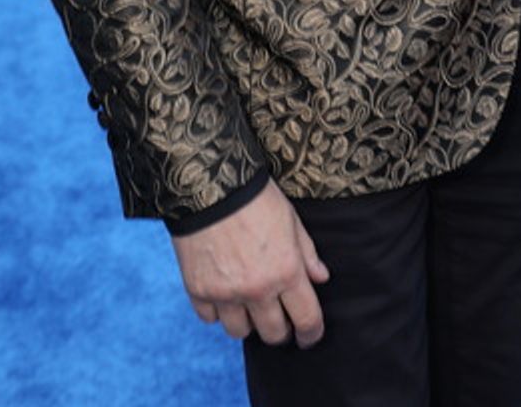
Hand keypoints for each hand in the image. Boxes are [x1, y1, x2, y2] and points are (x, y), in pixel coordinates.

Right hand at [171, 180, 329, 345]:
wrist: (211, 184)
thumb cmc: (256, 198)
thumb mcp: (291, 220)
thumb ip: (307, 254)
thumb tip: (321, 278)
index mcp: (286, 271)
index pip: (306, 320)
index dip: (311, 333)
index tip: (309, 336)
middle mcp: (257, 289)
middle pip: (273, 334)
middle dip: (280, 329)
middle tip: (278, 317)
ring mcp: (226, 293)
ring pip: (240, 332)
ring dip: (247, 322)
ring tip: (248, 303)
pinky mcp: (199, 290)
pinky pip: (210, 318)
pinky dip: (217, 310)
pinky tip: (222, 292)